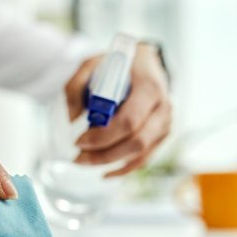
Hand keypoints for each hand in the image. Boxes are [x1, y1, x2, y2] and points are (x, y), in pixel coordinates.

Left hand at [65, 43, 170, 176]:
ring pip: (140, 154)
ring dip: (110, 162)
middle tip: (78, 157)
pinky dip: (125, 169)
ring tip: (84, 161)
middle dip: (104, 154)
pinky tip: (106, 173)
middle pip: (136, 142)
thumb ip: (76, 86)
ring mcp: (165, 124)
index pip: (129, 121)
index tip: (79, 141)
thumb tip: (72, 118)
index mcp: (149, 88)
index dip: (103, 137)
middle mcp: (163, 108)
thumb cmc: (117, 65)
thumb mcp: (91, 64)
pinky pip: (145, 158)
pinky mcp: (161, 135)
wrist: (145, 63)